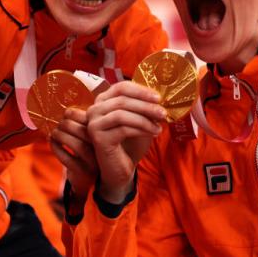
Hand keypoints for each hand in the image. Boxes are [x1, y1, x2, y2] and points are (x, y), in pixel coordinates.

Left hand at [50, 108, 97, 198]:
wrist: (89, 179)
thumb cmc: (87, 152)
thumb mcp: (90, 137)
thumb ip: (83, 124)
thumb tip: (65, 110)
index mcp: (105, 136)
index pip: (91, 121)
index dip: (76, 114)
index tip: (66, 112)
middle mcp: (102, 149)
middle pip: (84, 131)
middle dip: (66, 124)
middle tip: (59, 123)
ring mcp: (93, 162)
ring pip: (76, 144)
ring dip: (60, 135)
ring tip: (54, 132)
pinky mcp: (82, 172)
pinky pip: (66, 157)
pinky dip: (56, 147)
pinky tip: (52, 142)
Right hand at [86, 81, 165, 203]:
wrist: (120, 169)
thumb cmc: (130, 143)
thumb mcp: (139, 120)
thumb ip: (144, 108)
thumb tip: (158, 98)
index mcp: (103, 101)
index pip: (121, 87)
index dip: (140, 90)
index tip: (158, 98)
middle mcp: (94, 110)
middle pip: (122, 100)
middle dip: (146, 106)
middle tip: (163, 113)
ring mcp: (94, 124)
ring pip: (122, 114)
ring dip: (145, 119)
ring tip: (159, 126)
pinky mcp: (98, 138)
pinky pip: (123, 129)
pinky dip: (141, 129)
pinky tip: (153, 133)